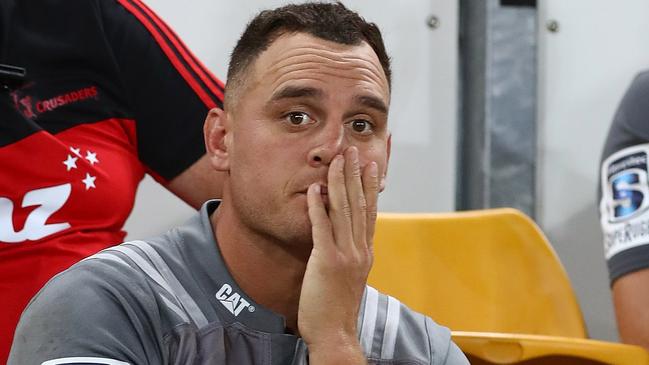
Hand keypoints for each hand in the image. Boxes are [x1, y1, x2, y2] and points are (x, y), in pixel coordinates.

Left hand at [299, 146, 378, 363]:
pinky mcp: (328, 262)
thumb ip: (350, 253)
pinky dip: (319, 207)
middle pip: (359, 204)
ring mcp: (345, 254)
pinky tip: (315, 189)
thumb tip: (347, 236)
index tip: (370, 164)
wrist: (336, 333)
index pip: (370, 211)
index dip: (370, 185)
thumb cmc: (338, 306)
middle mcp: (359, 249)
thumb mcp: (351, 275)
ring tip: (337, 160)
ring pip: (344, 211)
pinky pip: (322, 228)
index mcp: (365, 251)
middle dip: (355, 174)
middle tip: (353, 151)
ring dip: (339, 183)